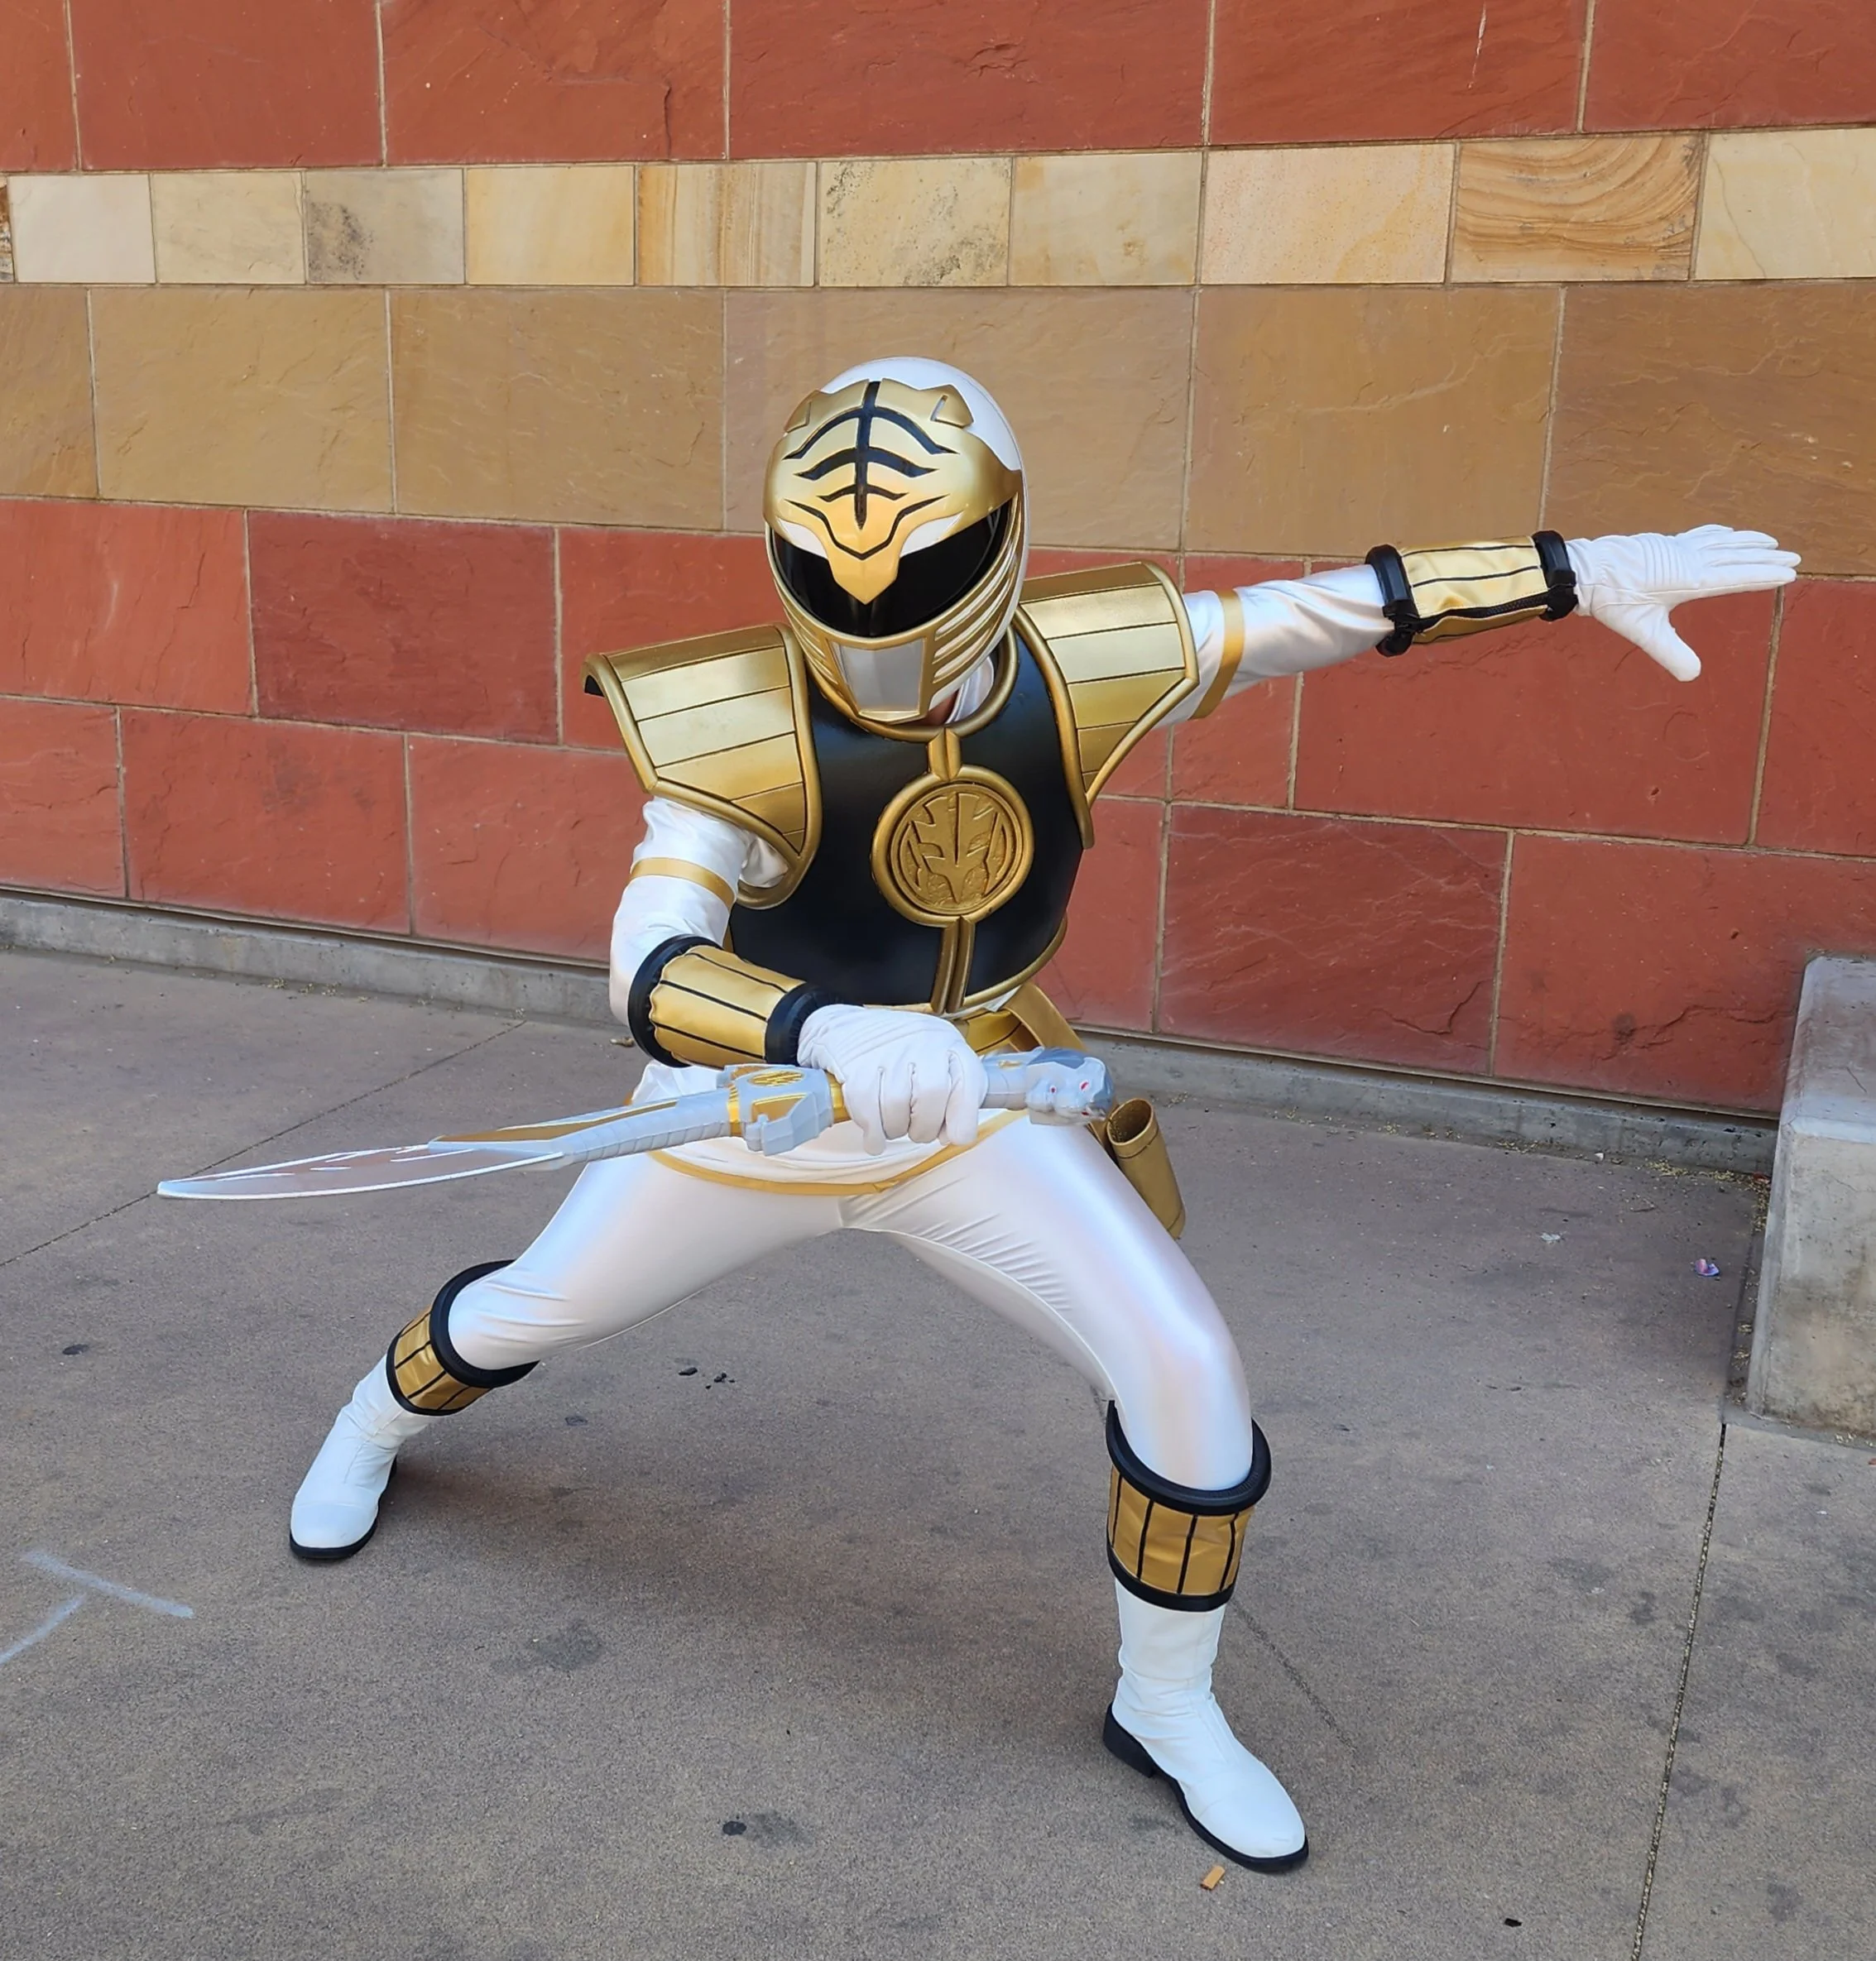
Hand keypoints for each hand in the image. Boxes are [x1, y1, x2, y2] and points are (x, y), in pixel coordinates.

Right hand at [797, 1006, 986, 1153]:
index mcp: (947, 1043)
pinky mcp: (856, 1065)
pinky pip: (867, 1111)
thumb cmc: (897, 1051)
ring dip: (895, 1128)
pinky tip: (874, 1134)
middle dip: (924, 1127)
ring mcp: (887, 1052)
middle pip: (933, 1095)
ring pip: (897, 1106)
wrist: (847, 1029)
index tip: (955, 1135)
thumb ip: (954, 1093)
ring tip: (892, 1123)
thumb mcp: (937, 1059)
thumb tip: (955, 1135)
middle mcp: (921, 1042)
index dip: (964, 1117)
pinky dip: (873, 1132)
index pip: (969, 1082)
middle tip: (916, 1129)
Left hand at [1567, 526, 1798, 681]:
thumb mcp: (1643, 632)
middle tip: (1793, 556)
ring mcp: (1677, 548)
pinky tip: (1727, 532)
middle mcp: (1690, 558)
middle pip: (1736, 555)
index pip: (1737, 576)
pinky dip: (1720, 534)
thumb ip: (1670, 653)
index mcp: (1691, 578)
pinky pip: (1702, 534)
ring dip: (1748, 541)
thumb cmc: (1614, 600)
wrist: (1586, 571)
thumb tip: (1693, 676)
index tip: (1789, 572)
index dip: (1764, 574)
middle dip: (1766, 556)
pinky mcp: (1664, 543)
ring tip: (1770, 540)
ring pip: (1722, 541)